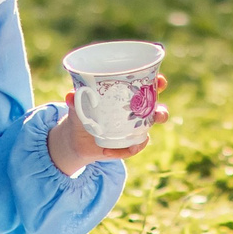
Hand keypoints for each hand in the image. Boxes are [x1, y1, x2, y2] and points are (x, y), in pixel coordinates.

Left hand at [49, 77, 167, 173]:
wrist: (76, 138)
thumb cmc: (81, 112)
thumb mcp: (78, 104)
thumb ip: (75, 99)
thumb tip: (71, 96)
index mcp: (128, 94)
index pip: (148, 86)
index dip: (158, 82)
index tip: (160, 80)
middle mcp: (135, 111)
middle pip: (156, 110)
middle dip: (161, 111)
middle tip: (158, 113)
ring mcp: (133, 129)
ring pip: (149, 132)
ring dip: (145, 138)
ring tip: (139, 140)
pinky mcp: (127, 145)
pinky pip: (132, 149)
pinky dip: (122, 152)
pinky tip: (107, 153)